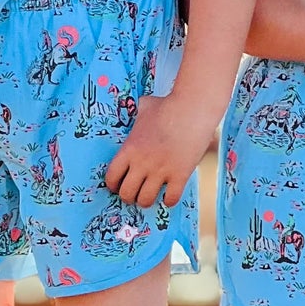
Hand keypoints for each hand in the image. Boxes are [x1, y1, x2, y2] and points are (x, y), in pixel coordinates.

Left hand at [104, 93, 211, 208]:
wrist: (192, 108)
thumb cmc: (168, 105)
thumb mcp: (145, 107)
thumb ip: (137, 113)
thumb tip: (137, 104)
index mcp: (129, 149)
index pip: (111, 177)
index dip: (113, 185)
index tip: (118, 186)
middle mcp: (142, 163)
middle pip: (126, 193)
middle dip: (128, 196)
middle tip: (134, 194)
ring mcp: (161, 171)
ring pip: (146, 200)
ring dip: (146, 201)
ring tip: (149, 196)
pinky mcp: (180, 175)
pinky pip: (171, 199)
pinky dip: (169, 201)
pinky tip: (169, 196)